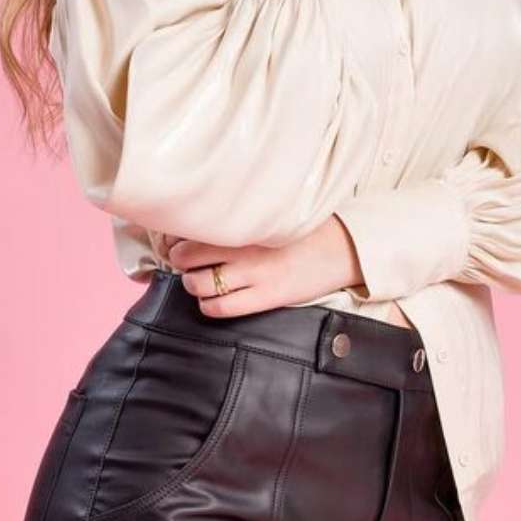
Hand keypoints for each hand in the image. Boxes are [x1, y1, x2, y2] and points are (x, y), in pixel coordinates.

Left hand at [163, 214, 362, 317]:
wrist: (344, 247)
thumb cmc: (307, 227)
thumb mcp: (273, 212)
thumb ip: (242, 213)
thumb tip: (207, 214)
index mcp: (245, 220)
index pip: (192, 227)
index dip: (176, 235)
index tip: (177, 239)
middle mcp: (245, 246)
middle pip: (186, 255)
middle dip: (180, 260)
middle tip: (186, 261)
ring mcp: (254, 273)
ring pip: (198, 284)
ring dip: (191, 284)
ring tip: (199, 280)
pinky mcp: (266, 296)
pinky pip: (221, 308)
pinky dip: (208, 306)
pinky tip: (213, 300)